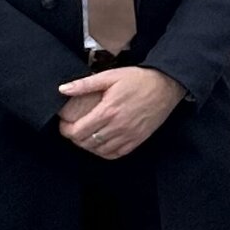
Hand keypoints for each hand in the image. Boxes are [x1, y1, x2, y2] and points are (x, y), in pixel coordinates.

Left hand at [56, 66, 185, 159]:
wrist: (166, 85)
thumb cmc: (139, 79)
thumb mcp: (110, 76)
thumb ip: (85, 84)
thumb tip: (63, 89)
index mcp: (107, 111)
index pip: (78, 131)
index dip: (65, 130)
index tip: (64, 124)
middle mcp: (117, 127)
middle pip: (86, 143)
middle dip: (74, 138)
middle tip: (73, 129)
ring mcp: (128, 135)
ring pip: (100, 151)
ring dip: (88, 145)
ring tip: (86, 135)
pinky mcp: (138, 139)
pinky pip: (116, 153)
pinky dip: (105, 152)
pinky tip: (101, 143)